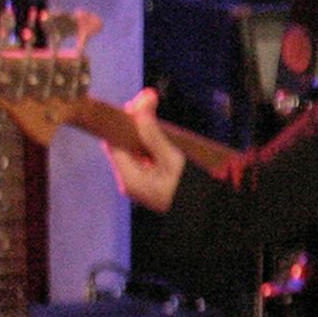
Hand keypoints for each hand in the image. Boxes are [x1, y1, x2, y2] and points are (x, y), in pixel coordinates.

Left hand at [101, 86, 187, 212]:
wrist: (202, 216)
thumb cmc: (186, 190)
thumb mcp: (172, 159)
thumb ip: (153, 133)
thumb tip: (140, 105)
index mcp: (129, 178)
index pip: (114, 142)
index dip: (122, 121)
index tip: (136, 103)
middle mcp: (129, 182)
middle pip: (124, 145)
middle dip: (134, 122)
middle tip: (148, 100)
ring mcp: (138, 184)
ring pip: (134, 151)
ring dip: (143, 132)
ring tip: (152, 111)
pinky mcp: (148, 184)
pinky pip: (143, 159)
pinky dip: (149, 145)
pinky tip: (160, 134)